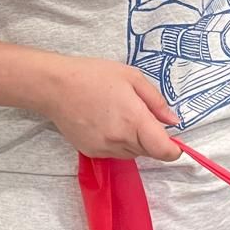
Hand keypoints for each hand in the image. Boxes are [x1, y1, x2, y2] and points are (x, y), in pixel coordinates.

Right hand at [36, 56, 181, 161]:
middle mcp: (120, 139)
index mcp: (134, 120)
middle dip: (150, 138)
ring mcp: (104, 148)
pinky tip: (106, 123)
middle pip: (148, 152)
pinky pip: (114, 153)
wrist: (55, 86)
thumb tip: (172, 120)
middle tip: (138, 113)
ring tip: (119, 116)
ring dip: (134, 141)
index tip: (173, 141)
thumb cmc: (93, 75)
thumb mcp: (132, 77)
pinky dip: (116, 143)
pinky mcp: (91, 152)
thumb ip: (156, 102)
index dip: (173, 149)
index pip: (163, 151)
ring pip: (131, 153)